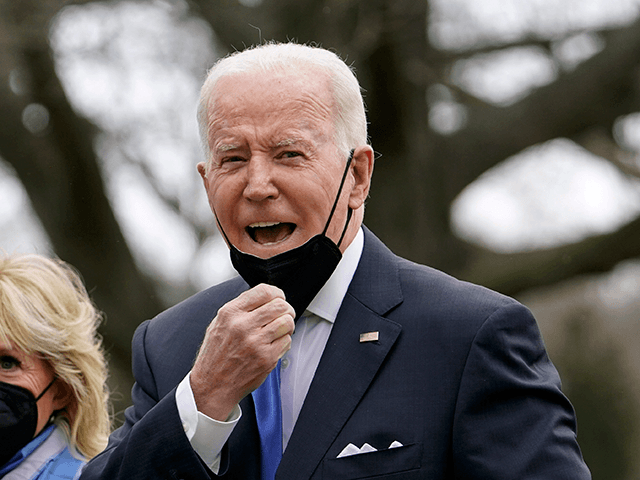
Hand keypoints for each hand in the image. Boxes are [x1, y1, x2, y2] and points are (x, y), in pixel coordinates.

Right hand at [190, 284, 294, 420]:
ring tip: (280, 330)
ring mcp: (255, 342)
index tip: (279, 298)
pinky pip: (287, 341)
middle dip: (287, 309)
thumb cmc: (215, 355)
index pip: (263, 291)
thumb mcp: (219, 324)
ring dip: (287, 325)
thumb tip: (265, 297)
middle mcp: (243, 325)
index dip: (276, 293)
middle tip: (285, 314)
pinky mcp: (266, 358)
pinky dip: (284, 341)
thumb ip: (240, 309)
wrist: (212, 386)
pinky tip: (273, 345)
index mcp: (230, 313)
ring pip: (287, 322)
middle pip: (280, 305)